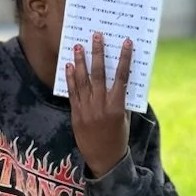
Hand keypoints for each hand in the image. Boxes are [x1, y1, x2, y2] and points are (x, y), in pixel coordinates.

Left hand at [65, 30, 132, 177]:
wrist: (104, 159)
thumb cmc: (118, 137)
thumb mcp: (125, 118)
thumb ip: (121, 99)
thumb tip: (121, 78)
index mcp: (118, 106)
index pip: (122, 77)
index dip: (124, 58)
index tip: (126, 43)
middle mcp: (101, 106)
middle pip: (99, 74)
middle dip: (98, 53)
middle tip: (96, 36)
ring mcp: (87, 110)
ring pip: (83, 81)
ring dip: (80, 61)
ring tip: (78, 46)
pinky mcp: (76, 114)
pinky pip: (72, 92)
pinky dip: (71, 78)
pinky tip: (70, 65)